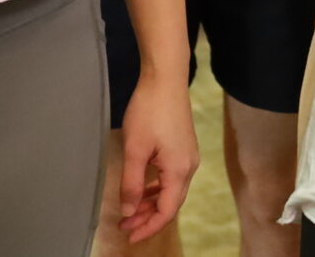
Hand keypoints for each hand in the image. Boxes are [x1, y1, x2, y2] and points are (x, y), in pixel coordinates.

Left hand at [117, 77, 198, 243]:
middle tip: (124, 226)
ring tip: (131, 211)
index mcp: (179, 170)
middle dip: (148, 218)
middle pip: (171, 203)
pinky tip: (143, 189)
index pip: (166, 211)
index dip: (148, 227)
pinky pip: (172, 177)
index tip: (129, 236)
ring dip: (152, 203)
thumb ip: (132, 184)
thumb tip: (129, 211)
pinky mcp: (184, 147)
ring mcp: (188, 156)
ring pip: (171, 190)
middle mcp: (189, 166)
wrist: (165, 78)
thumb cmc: (149, 111)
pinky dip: (157, 188)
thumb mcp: (135, 150)